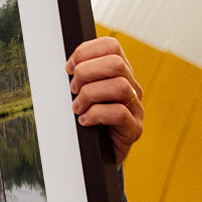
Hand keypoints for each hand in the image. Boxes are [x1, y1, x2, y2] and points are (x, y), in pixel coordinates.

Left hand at [66, 36, 143, 163]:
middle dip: (86, 73)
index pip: (110, 46)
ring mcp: (136, 108)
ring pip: (119, 86)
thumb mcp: (81, 93)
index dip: (85, 52)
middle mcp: (132, 87)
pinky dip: (95, 115)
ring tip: (78, 107)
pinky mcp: (134, 129)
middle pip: (116, 63)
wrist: (96, 156)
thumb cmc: (86, 120)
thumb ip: (79, 76)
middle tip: (73, 90)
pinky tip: (84, 121)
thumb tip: (66, 65)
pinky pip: (119, 113)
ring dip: (90, 95)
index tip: (68, 68)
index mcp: (119, 73)